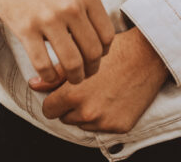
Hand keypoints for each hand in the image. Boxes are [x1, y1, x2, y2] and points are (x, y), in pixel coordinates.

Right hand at [0, 0, 114, 84]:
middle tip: (83, 74)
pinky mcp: (26, 29)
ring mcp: (48, 18)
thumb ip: (86, 8)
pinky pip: (43, 64)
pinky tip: (46, 74)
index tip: (95, 58)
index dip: (103, 53)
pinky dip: (48, 76)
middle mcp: (71, 6)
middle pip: (93, 53)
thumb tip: (98, 43)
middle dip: (90, 70)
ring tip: (70, 77)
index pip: (107, 36)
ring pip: (72, 63)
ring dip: (74, 77)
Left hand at [29, 27, 168, 133]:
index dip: (53, 99)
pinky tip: (111, 98)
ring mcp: (104, 122)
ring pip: (82, 124)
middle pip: (65, 117)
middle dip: (70, 105)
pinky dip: (104, 117)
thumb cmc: (113, 51)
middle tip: (84, 87)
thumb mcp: (80, 57)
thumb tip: (33, 84)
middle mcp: (87, 112)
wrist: (147, 56)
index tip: (60, 91)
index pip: (49, 110)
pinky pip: (102, 128)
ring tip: (99, 91)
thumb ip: (55, 75)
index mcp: (73, 94)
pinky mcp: (120, 128)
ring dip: (86, 112)